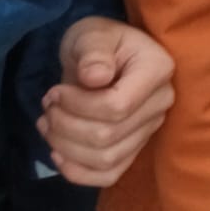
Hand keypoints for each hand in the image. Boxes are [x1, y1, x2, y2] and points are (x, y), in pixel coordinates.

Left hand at [39, 17, 174, 186]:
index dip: (77, 106)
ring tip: (48, 124)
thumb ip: (94, 52)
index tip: (55, 92)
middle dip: (65, 126)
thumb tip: (96, 78)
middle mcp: (162, 102)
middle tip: (47, 107)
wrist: (103, 56)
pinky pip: (110, 175)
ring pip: (106, 158)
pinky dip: (79, 173)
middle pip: (108, 136)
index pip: (117, 107)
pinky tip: (58, 155)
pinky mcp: (135, 146)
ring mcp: (150, 127)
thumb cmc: (99, 41)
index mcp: (158, 70)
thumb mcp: (92, 35)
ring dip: (66, 147)